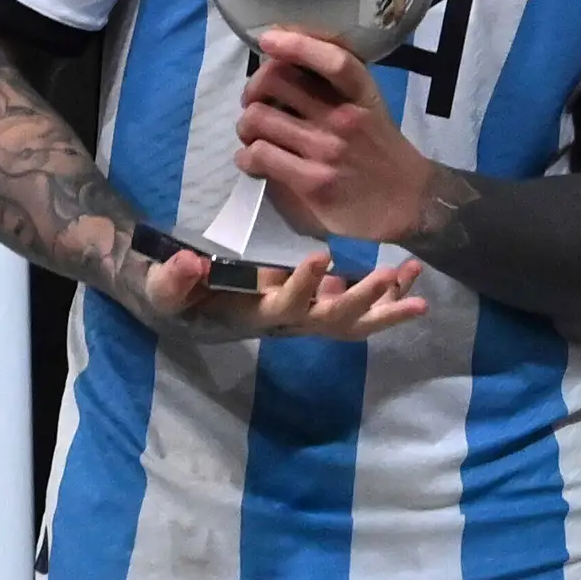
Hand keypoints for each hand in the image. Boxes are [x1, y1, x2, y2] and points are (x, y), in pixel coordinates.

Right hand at [130, 241, 429, 342]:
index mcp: (256, 316)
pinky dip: (390, 292)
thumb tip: (189, 264)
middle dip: (361, 301)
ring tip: (415, 275)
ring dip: (388, 303)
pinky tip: (413, 272)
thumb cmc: (178, 297)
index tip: (320, 256)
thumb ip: (174, 280)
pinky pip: (362, 306)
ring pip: (355, 320)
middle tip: (388, 276)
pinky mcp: (321, 304)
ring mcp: (309, 316)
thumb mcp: (165, 288)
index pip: (283, 307)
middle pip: (331, 321)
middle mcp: (290, 323)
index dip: (302, 286)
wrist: (189, 306)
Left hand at [235, 29, 442, 243]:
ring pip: (257, 118)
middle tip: (256, 103)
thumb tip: (284, 66)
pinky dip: (247, 157)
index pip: (334, 60)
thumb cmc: (382, 152)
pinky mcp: (313, 182)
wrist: (408, 204)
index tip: (269, 39)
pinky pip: (259, 156)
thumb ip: (336, 90)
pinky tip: (255, 161)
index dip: (296, 44)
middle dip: (254, 89)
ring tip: (254, 136)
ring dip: (246, 127)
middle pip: (277, 82)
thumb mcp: (371, 109)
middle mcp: (346, 119)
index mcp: (363, 96)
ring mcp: (328, 151)